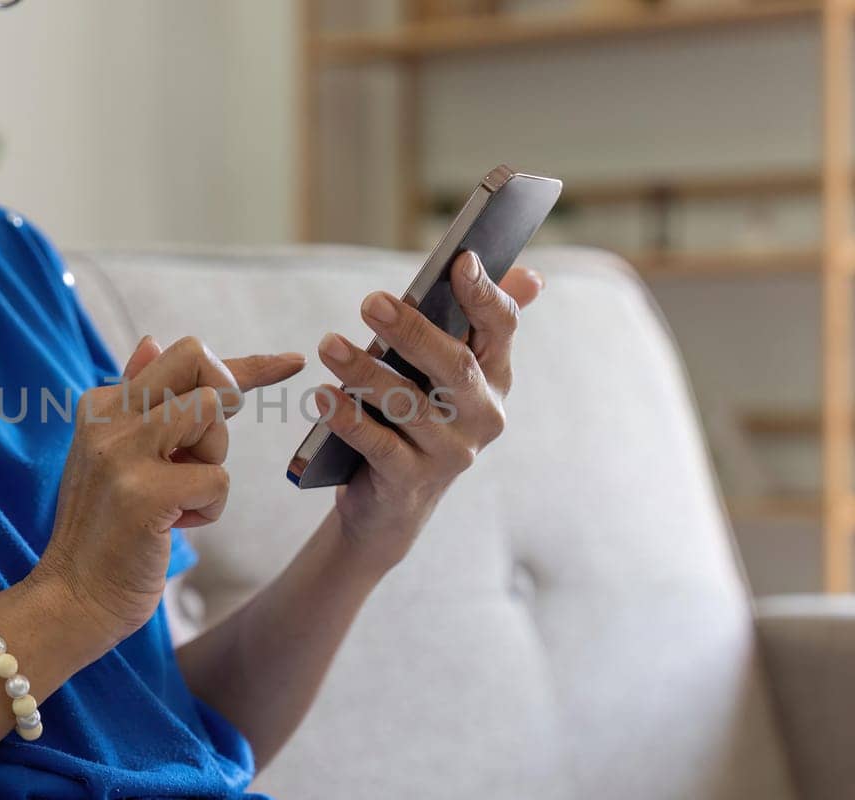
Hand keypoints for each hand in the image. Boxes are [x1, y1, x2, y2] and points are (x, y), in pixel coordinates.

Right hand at [34, 336, 303, 642]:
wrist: (74, 598)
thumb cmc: (107, 530)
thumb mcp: (115, 456)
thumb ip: (139, 401)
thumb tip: (153, 340)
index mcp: (103, 403)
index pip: (183, 358)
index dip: (248, 363)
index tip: (292, 362)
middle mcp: (109, 417)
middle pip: (200, 361)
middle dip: (226, 398)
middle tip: (203, 450)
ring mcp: (122, 451)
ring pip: (212, 412)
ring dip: (213, 461)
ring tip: (177, 497)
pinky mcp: (142, 492)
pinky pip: (218, 479)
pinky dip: (209, 509)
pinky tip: (173, 527)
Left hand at [314, 252, 541, 571]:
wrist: (393, 503)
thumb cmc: (417, 417)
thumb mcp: (446, 372)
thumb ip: (478, 322)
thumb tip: (531, 275)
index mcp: (494, 376)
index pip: (501, 327)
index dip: (485, 293)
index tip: (462, 260)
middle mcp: (482, 414)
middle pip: (454, 365)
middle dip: (413, 330)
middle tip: (371, 302)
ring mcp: (450, 452)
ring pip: (408, 405)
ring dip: (365, 372)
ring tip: (329, 345)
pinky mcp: (411, 481)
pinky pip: (379, 445)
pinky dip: (348, 419)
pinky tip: (322, 396)